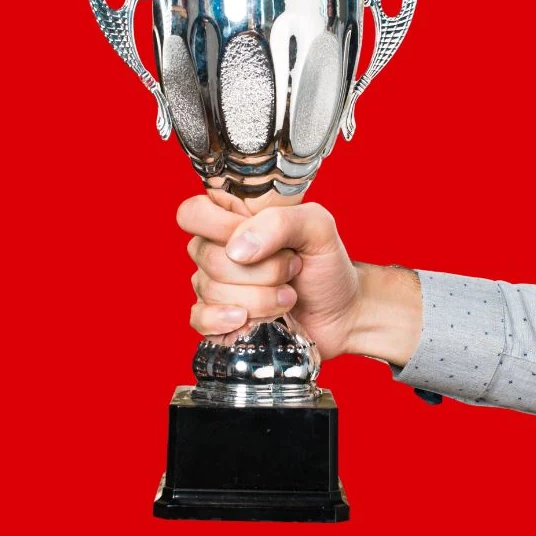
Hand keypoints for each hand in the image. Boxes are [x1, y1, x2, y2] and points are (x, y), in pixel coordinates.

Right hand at [176, 194, 422, 364]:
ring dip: (259, 299)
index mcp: (233, 218)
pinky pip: (199, 320)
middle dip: (261, 271)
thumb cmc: (327, 265)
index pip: (193, 213)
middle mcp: (217, 250)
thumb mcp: (318, 228)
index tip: (257, 240)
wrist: (342, 313)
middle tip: (291, 270)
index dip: (220, 227)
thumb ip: (280, 221)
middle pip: (207, 257)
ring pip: (210, 291)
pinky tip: (248, 320)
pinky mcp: (217, 319)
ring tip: (287, 297)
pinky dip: (226, 322)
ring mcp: (213, 286)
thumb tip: (238, 248)